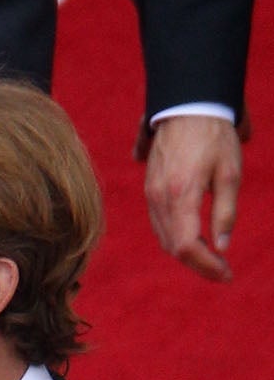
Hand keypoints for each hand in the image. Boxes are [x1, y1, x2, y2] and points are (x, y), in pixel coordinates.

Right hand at [146, 114, 243, 282]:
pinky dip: (176, 238)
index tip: (226, 273)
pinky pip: (159, 225)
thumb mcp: (230, 172)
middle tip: (222, 270)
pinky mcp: (149, 190)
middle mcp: (160, 199)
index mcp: (181, 195)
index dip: (206, 266)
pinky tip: (194, 238)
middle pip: (174, 248)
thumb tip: (222, 246)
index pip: (187, 246)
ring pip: (165, 239)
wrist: (187, 105)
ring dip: (186, 253)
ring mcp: (151, 195)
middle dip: (198, 264)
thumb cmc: (214, 135)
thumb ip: (225, 212)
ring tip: (210, 257)